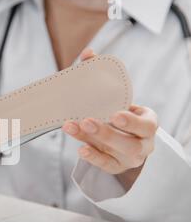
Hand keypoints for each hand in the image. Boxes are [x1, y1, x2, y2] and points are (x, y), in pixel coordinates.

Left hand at [62, 48, 157, 189]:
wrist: (124, 140)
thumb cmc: (120, 114)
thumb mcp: (117, 100)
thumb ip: (103, 77)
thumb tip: (88, 54)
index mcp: (147, 124)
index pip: (146, 125)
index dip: (132, 122)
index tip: (115, 114)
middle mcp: (142, 144)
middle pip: (130, 143)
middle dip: (107, 133)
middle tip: (86, 120)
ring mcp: (129, 158)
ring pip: (116, 154)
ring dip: (93, 141)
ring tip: (73, 127)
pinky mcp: (116, 167)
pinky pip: (106, 166)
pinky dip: (93, 157)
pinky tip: (80, 149)